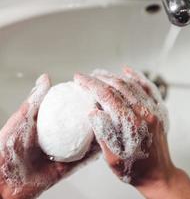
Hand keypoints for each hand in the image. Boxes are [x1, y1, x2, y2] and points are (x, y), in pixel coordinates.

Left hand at [0, 74, 98, 198]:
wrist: (3, 180)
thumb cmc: (7, 147)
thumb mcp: (22, 118)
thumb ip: (36, 99)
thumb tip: (46, 79)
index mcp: (47, 126)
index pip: (68, 113)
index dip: (80, 104)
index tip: (92, 96)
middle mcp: (56, 140)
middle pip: (79, 128)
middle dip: (92, 121)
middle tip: (105, 111)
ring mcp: (60, 155)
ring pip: (83, 144)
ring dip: (96, 137)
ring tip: (108, 127)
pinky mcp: (64, 169)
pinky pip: (81, 161)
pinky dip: (92, 155)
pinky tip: (102, 147)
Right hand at [75, 67, 189, 198]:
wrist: (158, 174)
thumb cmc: (135, 169)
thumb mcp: (112, 158)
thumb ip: (103, 133)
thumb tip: (93, 112)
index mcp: (131, 124)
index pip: (108, 96)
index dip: (91, 85)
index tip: (79, 78)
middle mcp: (145, 113)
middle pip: (120, 87)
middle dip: (100, 78)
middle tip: (86, 76)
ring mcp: (154, 111)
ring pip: (132, 85)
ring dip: (115, 76)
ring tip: (100, 73)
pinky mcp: (159, 111)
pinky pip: (148, 88)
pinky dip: (137, 78)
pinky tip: (128, 71)